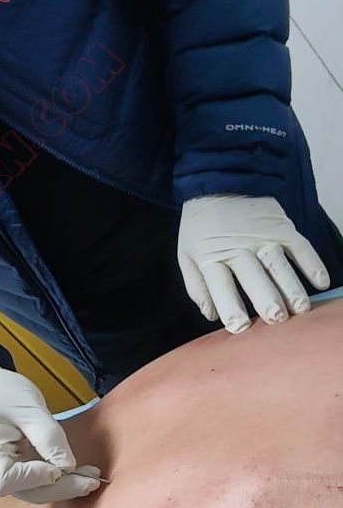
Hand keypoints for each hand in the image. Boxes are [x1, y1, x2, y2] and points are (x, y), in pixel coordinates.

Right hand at [0, 363, 102, 502]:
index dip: (35, 478)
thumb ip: (48, 437)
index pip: (6, 480)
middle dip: (60, 488)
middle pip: (24, 491)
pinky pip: (30, 481)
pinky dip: (53, 478)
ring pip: (30, 490)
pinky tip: (75, 472)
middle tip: (92, 480)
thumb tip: (68, 468)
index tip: (59, 467)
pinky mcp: (6, 470)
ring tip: (90, 476)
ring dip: (61, 485)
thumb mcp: (27, 405)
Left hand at [178, 195, 330, 332]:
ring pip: (279, 264)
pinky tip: (321, 282)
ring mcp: (262, 237)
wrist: (218, 180)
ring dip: (291, 286)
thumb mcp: (185, 254)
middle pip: (254, 276)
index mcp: (211, 256)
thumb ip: (197, 286)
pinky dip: (313, 263)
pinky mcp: (282, 227)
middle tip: (277, 318)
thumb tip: (211, 315)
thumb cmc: (200, 226)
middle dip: (266, 298)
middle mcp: (238, 248)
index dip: (230, 306)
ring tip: (301, 308)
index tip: (240, 327)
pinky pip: (301, 246)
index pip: (220, 285)